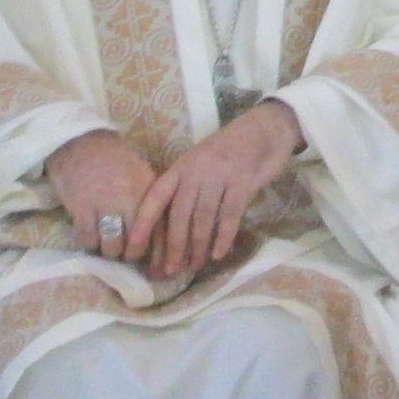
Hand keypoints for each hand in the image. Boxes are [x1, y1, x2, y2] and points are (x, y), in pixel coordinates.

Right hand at [45, 128, 159, 262]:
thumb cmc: (113, 159)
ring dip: (110, 252)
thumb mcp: (141, 175)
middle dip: (130, 255)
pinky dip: (90, 244)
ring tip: (107, 247)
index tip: (154, 263)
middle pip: (136, 245)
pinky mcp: (81, 208)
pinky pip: (89, 240)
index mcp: (149, 189)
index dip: (157, 252)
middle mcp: (130, 199)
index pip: (160, 230)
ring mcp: (105, 204)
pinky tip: (91, 238)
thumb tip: (158, 238)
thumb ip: (151, 202)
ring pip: (112, 247)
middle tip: (125, 254)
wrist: (79, 140)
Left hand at [130, 99, 304, 278]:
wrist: (265, 128)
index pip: (156, 196)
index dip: (143, 222)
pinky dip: (223, 237)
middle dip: (173, 246)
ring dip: (198, 246)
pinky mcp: (243, 182)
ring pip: (203, 217)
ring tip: (195, 265)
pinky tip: (219, 254)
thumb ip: (187, 187)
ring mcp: (220, 175)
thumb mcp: (201, 163)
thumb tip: (173, 227)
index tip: (133, 247)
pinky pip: (229, 215)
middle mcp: (196, 170)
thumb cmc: (230, 150)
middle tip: (169, 271)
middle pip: (179, 214)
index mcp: (181, 166)